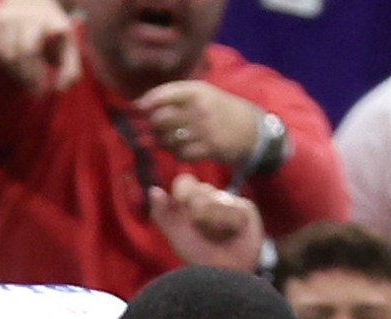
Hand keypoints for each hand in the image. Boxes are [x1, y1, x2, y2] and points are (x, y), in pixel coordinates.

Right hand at [0, 0, 77, 90]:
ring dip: (16, 73)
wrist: (35, 2)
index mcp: (45, 22)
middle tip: (35, 91)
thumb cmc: (54, 32)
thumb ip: (70, 70)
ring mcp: (8, 17)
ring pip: (4, 55)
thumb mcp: (68, 48)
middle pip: (16, 55)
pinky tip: (17, 65)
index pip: (30, 51)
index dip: (34, 75)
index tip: (42, 92)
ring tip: (28, 78)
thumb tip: (59, 89)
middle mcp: (24, 16)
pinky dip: (5, 64)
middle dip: (25, 77)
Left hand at [135, 81, 263, 164]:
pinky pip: (180, 154)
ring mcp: (203, 130)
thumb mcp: (204, 94)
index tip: (137, 107)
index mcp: (197, 91)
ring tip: (169, 140)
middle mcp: (199, 109)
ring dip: (162, 142)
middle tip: (156, 129)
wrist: (254, 130)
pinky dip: (176, 153)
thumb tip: (139, 106)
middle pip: (160, 119)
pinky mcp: (208, 149)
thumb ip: (176, 97)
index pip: (164, 94)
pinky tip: (182, 149)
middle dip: (153, 126)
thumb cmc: (224, 110)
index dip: (146, 102)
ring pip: (167, 139)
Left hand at [148, 173, 263, 272]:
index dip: (183, 187)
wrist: (221, 274)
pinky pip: (234, 207)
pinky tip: (232, 234)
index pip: (185, 182)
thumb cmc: (198, 257)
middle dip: (196, 208)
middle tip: (198, 224)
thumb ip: (162, 214)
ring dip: (211, 218)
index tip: (179, 199)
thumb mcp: (175, 235)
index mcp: (189, 203)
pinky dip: (228, 221)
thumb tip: (153, 190)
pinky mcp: (246, 209)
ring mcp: (228, 202)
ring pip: (216, 198)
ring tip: (216, 236)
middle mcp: (208, 200)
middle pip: (201, 188)